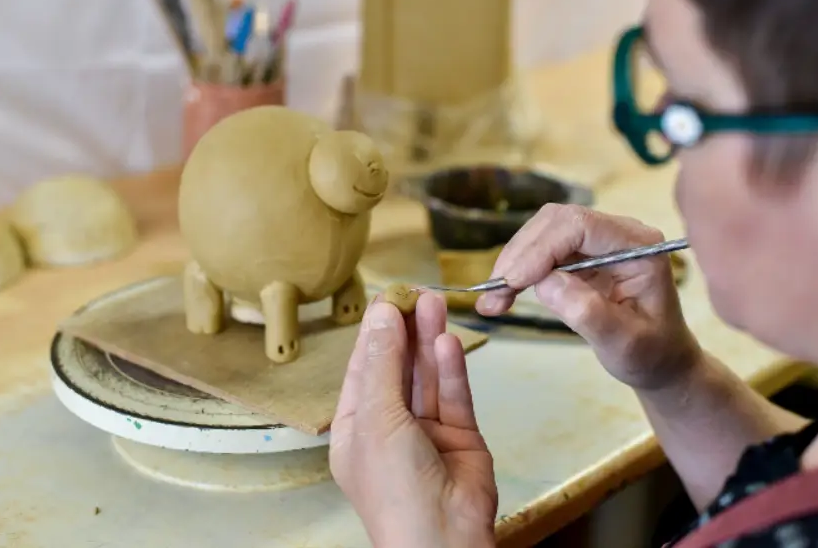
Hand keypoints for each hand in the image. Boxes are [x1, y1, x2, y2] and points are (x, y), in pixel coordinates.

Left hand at [330, 293, 497, 547]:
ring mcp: (427, 432)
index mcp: (357, 430)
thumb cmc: (395, 490)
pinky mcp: (460, 436)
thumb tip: (381, 316)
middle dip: (405, 331)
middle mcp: (390, 428)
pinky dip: (450, 369)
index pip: (363, 370)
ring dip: (429, 341)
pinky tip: (447, 341)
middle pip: (398, 368)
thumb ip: (382, 364)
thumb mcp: (377, 418)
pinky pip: (453, 395)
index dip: (375, 334)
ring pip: (427, 377)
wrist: (442, 537)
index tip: (387, 298)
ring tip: (435, 303)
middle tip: (416, 294)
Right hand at [476, 203, 700, 389]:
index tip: (514, 281)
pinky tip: (500, 296)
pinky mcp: (579, 254)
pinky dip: (517, 272)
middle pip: (556, 222)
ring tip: (493, 301)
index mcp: (638, 246)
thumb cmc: (651, 352)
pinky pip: (540, 251)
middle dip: (521, 255)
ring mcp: (597, 242)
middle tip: (494, 293)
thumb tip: (546, 284)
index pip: (582, 226)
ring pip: (541, 234)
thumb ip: (589, 312)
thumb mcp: (625, 342)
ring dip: (513, 263)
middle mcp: (617, 233)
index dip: (542, 248)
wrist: (659, 359)